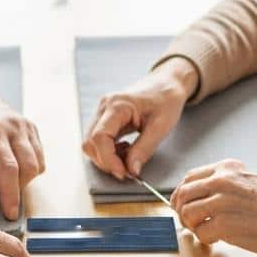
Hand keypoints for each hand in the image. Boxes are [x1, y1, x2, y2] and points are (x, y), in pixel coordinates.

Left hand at [0, 79, 44, 219]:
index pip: (8, 170)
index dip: (11, 195)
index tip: (10, 213)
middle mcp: (13, 126)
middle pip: (29, 168)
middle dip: (17, 188)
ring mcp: (25, 125)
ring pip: (38, 163)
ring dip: (22, 177)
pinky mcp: (30, 126)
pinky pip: (38, 154)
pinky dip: (27, 166)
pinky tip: (8, 163)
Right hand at [81, 57, 196, 179]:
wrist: (167, 83)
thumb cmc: (166, 99)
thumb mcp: (161, 126)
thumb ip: (144, 149)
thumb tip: (131, 170)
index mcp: (117, 105)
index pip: (99, 137)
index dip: (108, 159)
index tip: (123, 173)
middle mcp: (104, 107)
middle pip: (90, 141)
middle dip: (106, 161)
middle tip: (127, 170)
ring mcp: (102, 111)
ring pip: (91, 142)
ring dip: (106, 156)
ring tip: (129, 157)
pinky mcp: (105, 117)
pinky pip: (98, 139)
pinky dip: (109, 150)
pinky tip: (126, 149)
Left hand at [170, 158, 256, 256]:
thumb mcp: (247, 182)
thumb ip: (222, 185)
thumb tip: (195, 195)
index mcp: (227, 168)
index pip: (190, 177)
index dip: (180, 193)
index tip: (179, 204)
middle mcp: (222, 181)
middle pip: (184, 195)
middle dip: (182, 211)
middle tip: (190, 222)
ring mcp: (222, 202)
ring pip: (188, 214)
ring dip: (193, 226)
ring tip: (207, 231)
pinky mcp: (224, 224)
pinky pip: (201, 233)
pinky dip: (206, 239)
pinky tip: (218, 238)